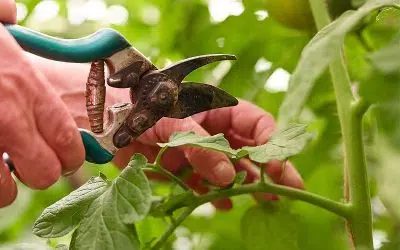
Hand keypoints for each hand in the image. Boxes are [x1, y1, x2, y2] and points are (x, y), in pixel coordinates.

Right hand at [0, 1, 84, 206]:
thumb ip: (5, 20)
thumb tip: (10, 12)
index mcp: (28, 88)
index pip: (69, 139)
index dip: (72, 157)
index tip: (67, 159)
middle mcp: (10, 117)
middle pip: (44, 172)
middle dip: (39, 174)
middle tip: (29, 165)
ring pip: (6, 192)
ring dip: (4, 188)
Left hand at [113, 100, 303, 209]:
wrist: (108, 121)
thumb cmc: (141, 108)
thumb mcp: (172, 123)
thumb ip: (200, 146)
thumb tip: (228, 175)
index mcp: (217, 109)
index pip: (256, 123)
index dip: (271, 142)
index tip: (278, 165)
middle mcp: (215, 131)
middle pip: (252, 149)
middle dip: (271, 167)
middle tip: (289, 188)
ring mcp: (203, 151)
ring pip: (233, 169)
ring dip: (248, 184)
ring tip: (265, 201)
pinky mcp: (187, 169)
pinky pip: (208, 184)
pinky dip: (217, 194)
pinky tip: (225, 205)